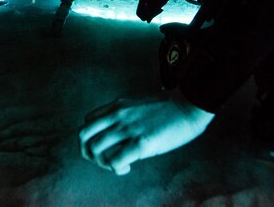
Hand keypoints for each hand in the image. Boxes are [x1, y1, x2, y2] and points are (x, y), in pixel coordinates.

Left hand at [78, 91, 214, 174]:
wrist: (189, 105)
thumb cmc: (169, 109)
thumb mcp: (139, 106)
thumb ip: (125, 116)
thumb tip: (120, 135)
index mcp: (117, 106)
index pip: (87, 122)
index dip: (92, 138)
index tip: (107, 146)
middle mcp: (118, 115)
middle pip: (83, 136)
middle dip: (89, 153)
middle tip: (105, 160)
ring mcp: (128, 128)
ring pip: (95, 148)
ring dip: (101, 162)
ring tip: (117, 165)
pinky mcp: (141, 142)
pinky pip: (114, 160)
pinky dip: (115, 168)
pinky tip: (127, 168)